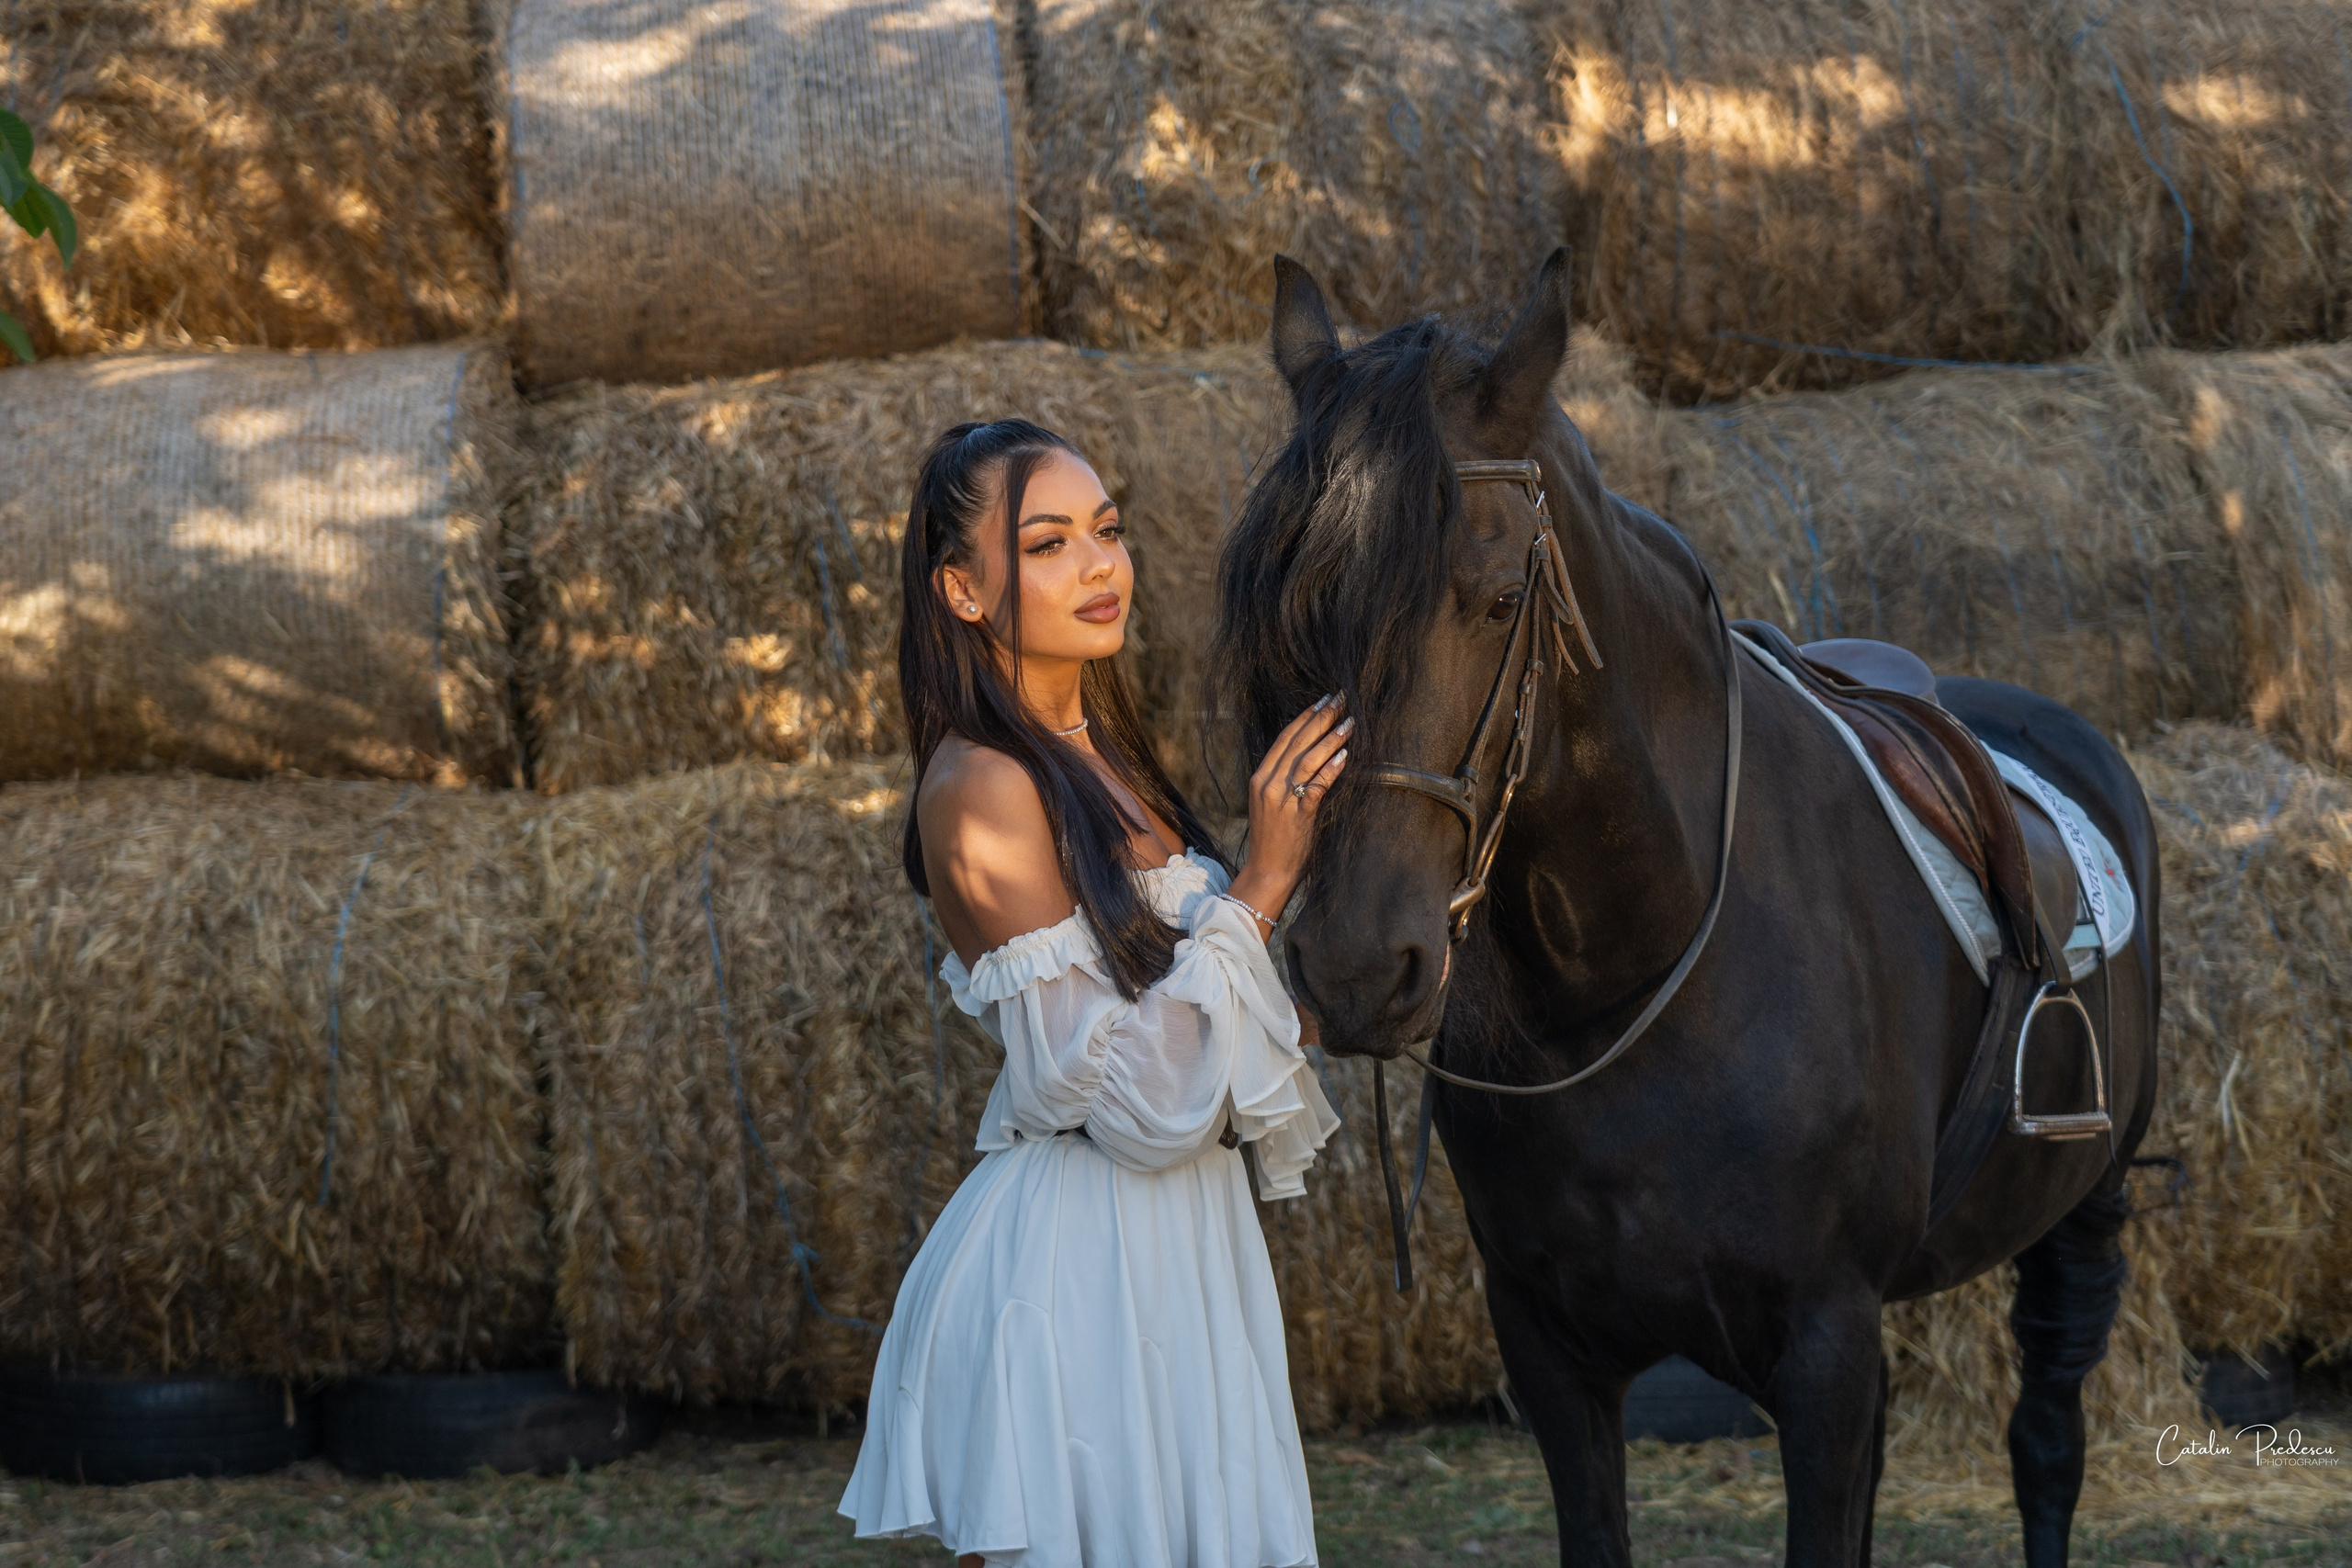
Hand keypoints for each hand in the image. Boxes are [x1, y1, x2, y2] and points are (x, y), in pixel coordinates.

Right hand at [1227, 693, 1350, 929]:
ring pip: (1307, 759)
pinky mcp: (1296, 814)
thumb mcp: (1273, 804)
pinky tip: (1345, 754)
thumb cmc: (1275, 840)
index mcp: (1260, 778)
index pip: (1284, 739)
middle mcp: (1267, 784)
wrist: (1267, 872)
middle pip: (1297, 742)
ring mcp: (1280, 799)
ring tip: (1350, 722)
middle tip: (1341, 699)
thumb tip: (1312, 758)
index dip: (1304, 717)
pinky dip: (1331, 768)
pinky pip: (1316, 785)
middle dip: (1321, 718)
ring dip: (1331, 738)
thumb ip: (1285, 781)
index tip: (1322, 700)